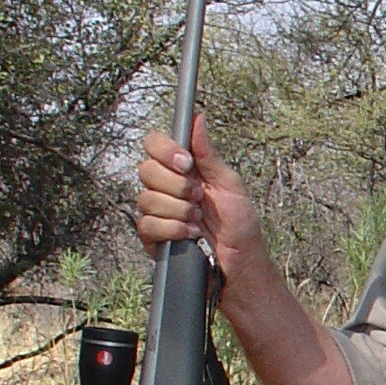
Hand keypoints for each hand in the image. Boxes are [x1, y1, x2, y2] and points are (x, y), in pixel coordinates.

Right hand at [135, 112, 263, 290]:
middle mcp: (166, 187)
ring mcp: (157, 212)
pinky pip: (148, 224)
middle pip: (146, 169)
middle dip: (177, 185)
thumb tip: (198, 119)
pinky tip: (190, 235)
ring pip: (146, 198)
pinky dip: (173, 228)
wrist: (239, 264)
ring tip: (199, 220)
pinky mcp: (153, 236)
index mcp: (183, 170)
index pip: (154, 144)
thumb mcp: (229, 184)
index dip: (165, 150)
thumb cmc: (239, 225)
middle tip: (199, 197)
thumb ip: (208, 155)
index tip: (186, 163)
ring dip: (179, 210)